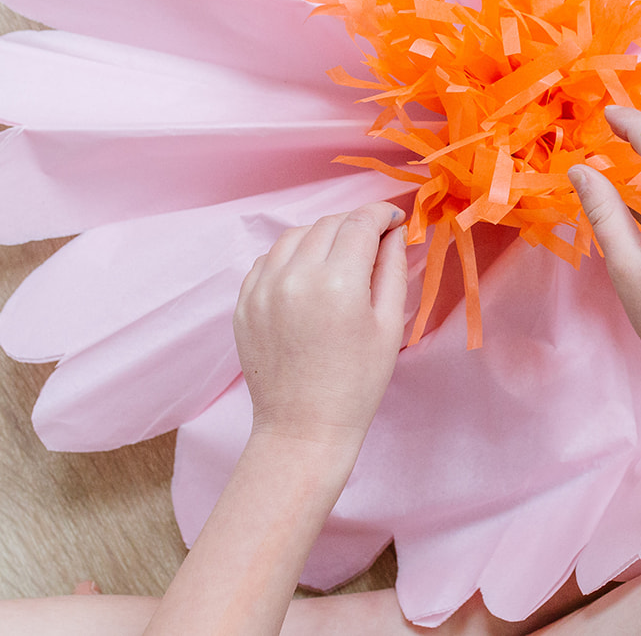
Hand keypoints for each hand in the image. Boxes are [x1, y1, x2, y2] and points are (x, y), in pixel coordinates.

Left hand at [234, 202, 408, 450]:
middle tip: (374, 241)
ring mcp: (262, 289)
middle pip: (328, 223)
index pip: (360, 222)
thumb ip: (393, 269)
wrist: (303, 428)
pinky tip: (308, 276)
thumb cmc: (357, 383)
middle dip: (355, 224)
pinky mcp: (244, 303)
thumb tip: (395, 232)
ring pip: (295, 235)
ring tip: (340, 258)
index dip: (382, 213)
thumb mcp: (388, 325)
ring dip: (322, 236)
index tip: (396, 219)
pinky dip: (291, 256)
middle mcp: (294, 277)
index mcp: (337, 282)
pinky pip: (268, 260)